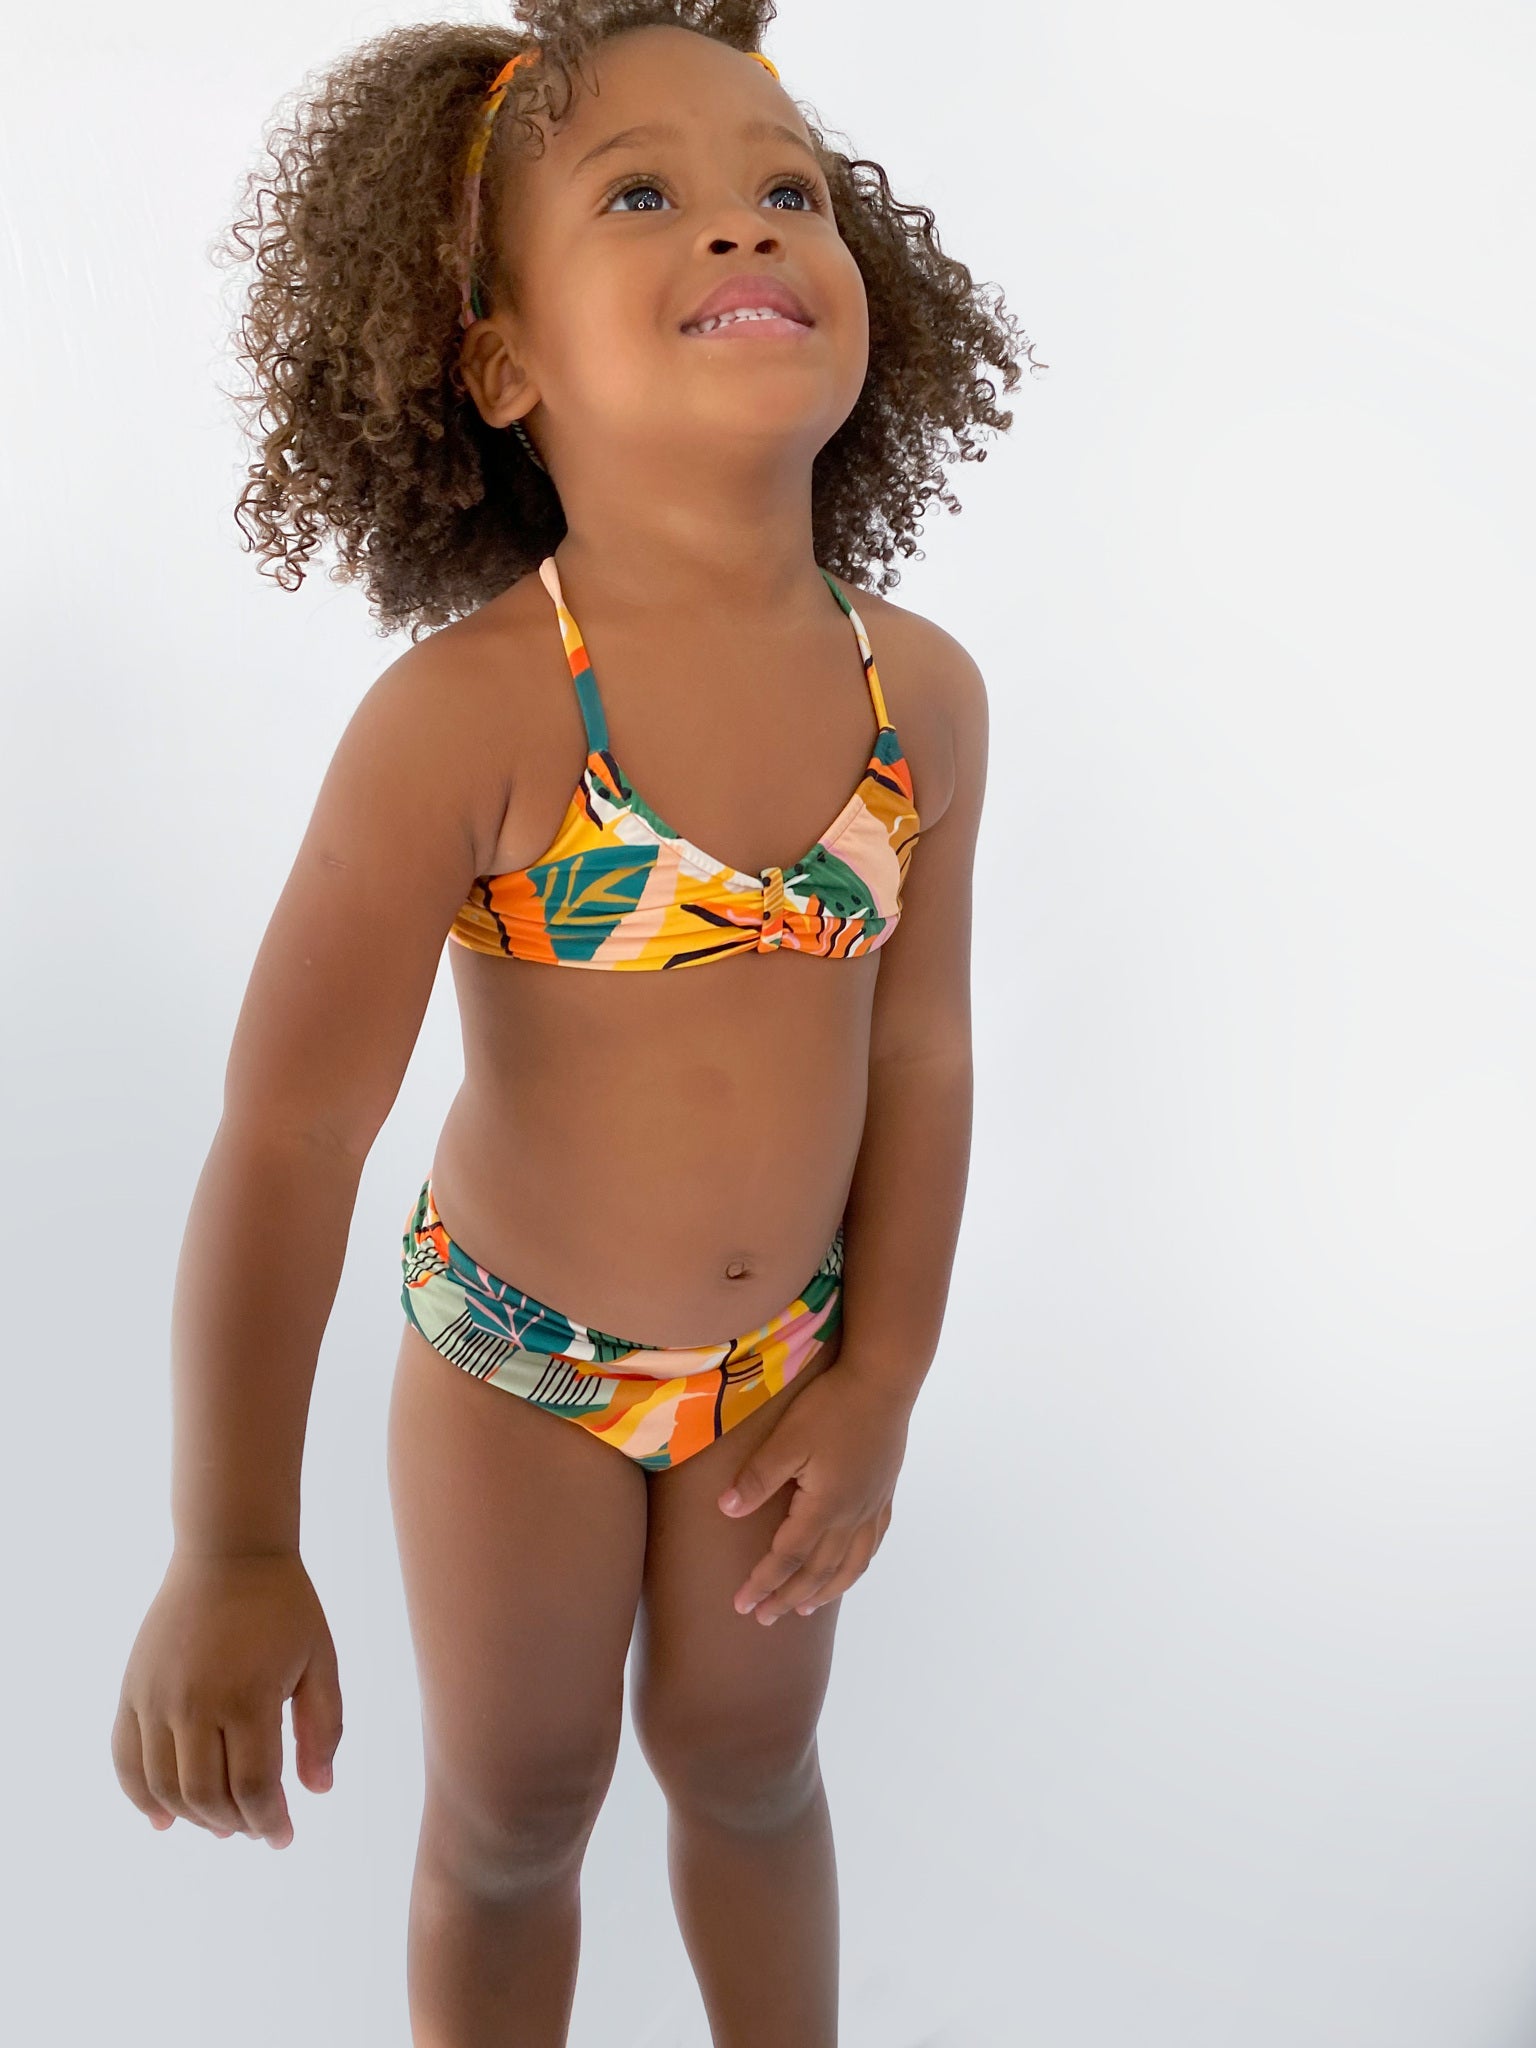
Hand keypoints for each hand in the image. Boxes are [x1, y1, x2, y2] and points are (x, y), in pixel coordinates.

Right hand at [112, 1549, 341, 1848]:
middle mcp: (193, 1704)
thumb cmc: (284, 1606)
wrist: (229, 1552)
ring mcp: (155, 1699)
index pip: (254, 1788)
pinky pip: (125, 1760)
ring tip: (222, 1822)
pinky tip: (163, 1819)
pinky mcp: (131, 1691)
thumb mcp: (320, 1661)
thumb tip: (318, 1792)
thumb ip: (323, 1728)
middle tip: (257, 1829)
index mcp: (247, 1698)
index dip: (270, 1822)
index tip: (284, 1836)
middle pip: (207, 1796)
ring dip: (193, 1817)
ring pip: (163, 1787)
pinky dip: (139, 1797)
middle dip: (236, 1824)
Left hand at [718, 1362, 908, 1623]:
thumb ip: (758, 1478)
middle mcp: (851, 1516)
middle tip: (764, 1618)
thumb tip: (726, 1510)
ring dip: (824, 1590)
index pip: (788, 1557)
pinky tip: (850, 1568)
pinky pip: (871, 1544)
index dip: (763, 1583)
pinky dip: (856, 1566)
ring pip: (849, 1564)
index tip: (741, 1605)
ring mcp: (872, 1506)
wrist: (884, 1381)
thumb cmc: (832, 1406)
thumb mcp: (787, 1439)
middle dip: (788, 1597)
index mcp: (824, 1507)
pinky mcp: (884, 1493)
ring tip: (805, 1608)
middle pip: (818, 1570)